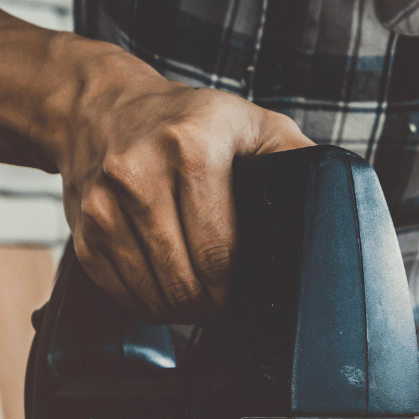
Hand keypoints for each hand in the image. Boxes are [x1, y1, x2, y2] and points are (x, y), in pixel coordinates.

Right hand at [55, 54, 312, 321]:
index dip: (238, 288)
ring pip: (153, 296)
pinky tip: (165, 287)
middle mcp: (139, 174)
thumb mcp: (249, 121)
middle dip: (213, 306)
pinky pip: (121, 294)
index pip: (219, 252)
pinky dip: (147, 303)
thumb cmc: (185, 119)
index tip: (248, 294)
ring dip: (181, 310)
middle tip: (226, 302)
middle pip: (185, 281)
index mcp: (191, 147)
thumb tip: (336, 198)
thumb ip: (295, 156)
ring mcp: (104, 206)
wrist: (100, 107)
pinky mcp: (82, 233)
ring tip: (199, 297)